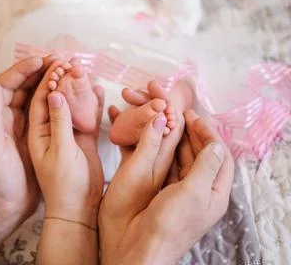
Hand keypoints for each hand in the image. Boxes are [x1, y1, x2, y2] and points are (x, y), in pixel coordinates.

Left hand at [0, 56, 54, 263]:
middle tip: (61, 60)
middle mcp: (9, 117)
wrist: (6, 206)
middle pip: (25, 86)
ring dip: (52, 83)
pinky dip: (59, 101)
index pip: (8, 84)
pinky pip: (48, 112)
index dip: (23, 69)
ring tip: (69, 71)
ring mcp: (24, 126)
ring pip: (38, 96)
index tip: (41, 59)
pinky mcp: (38, 136)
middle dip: (41, 71)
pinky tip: (73, 94)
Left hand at [28, 60, 104, 226]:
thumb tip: (55, 93)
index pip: (34, 96)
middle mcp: (45, 129)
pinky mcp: (79, 142)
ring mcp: (63, 134)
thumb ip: (55, 123)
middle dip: (59, 77)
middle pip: (51, 96)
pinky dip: (90, 104)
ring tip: (84, 69)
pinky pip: (84, 117)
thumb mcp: (53, 152)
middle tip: (71, 60)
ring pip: (68, 104)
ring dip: (74, 88)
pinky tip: (98, 91)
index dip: (42, 76)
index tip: (54, 60)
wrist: (73, 211)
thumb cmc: (59, 186)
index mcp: (31, 130)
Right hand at [103, 110, 234, 264]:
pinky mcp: (162, 192)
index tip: (195, 117)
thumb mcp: (194, 192)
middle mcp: (200, 191)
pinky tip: (156, 141)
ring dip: (179, 140)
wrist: (141, 246)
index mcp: (214, 193)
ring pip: (184, 159)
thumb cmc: (170, 224)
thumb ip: (206, 166)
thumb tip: (215, 144)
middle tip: (182, 115)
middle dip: (194, 134)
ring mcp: (180, 191)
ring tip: (169, 122)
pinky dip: (165, 151)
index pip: (220, 157)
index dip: (210, 135)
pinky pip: (168, 166)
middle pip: (202, 156)